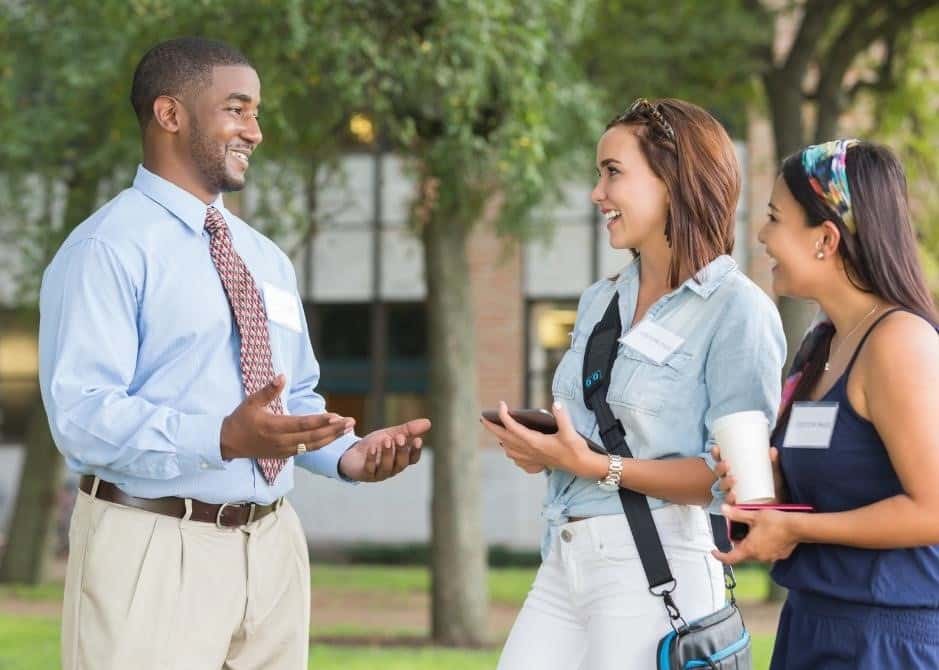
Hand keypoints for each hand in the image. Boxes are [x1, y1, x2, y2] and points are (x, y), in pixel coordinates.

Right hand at [219, 374, 354, 459]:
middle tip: (351, 422)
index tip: (336, 416)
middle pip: (313, 437)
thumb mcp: (251, 402)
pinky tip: (334, 436)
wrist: (229, 443)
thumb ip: (268, 391)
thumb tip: (282, 376)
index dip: (320, 421)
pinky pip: (308, 449)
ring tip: (348, 429)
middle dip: (334, 430)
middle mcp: (282, 441)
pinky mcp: (286, 455)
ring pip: (313, 445)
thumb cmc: (241, 420)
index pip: (302, 424)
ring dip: (332, 437)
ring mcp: (285, 450)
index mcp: (274, 427)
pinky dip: (322, 443)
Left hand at [339, 418, 430, 481]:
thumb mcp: (392, 434)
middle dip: (401, 451)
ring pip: (387, 467)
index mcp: (401, 460)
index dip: (416, 451)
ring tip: (386, 440)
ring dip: (387, 454)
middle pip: (401, 463)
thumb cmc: (376, 444)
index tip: (418, 440)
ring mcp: (379, 473)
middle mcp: (392, 469)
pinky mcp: (365, 474)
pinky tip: (372, 449)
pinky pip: (370, 469)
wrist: (353, 452)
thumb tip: (428, 423)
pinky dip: (371, 459)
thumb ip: (408, 430)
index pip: (413, 459)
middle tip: (400, 438)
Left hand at [480, 401, 604, 477]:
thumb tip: (556, 403)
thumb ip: (562, 417)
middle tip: (483, 418)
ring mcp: (531, 458)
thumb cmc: (576, 449)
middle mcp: (529, 451)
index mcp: (535, 442)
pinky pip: (516, 458)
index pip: (513, 427)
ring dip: (500, 439)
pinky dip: (510, 451)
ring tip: (496, 430)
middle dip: (492, 427)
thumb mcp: (570, 432)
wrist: (581, 466)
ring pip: (508, 449)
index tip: (501, 404)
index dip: (504, 415)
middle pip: (504, 438)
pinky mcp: (535, 463)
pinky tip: (510, 448)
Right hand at [711, 445, 784, 505]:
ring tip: (733, 479)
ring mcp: (732, 493)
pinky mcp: (737, 506)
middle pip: (719, 473)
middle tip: (727, 464)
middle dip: (720, 468)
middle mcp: (730, 482)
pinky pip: (729, 503)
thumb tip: (773, 450)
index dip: (716, 455)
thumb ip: (772, 463)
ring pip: (723, 487)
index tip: (716, 448)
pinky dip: (730, 498)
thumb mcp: (772, 473)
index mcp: (734, 471)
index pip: (721, 461)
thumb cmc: (772, 488)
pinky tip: (734, 495)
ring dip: (725, 482)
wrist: (777, 506)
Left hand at [712, 504, 799, 564]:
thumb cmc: (776, 522)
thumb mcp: (753, 515)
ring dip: (750, 545)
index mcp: (749, 549)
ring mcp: (769, 557)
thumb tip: (723, 510)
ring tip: (752, 531)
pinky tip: (766, 534)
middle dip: (737, 545)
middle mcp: (759, 557)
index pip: (730, 558)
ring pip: (754, 554)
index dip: (720, 556)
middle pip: (742, 554)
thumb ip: (737, 514)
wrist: (797, 527)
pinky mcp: (779, 556)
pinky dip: (762, 546)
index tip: (714, 552)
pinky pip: (766, 553)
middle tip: (737, 532)